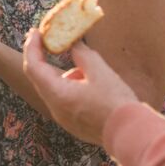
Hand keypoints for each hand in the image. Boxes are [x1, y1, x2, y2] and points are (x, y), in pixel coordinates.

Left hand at [19, 30, 138, 145]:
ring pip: (56, 89)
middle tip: (48, 38)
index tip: (35, 31)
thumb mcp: (100, 71)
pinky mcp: (74, 125)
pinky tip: (93, 84)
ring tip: (89, 68)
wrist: (132, 134)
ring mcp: (64, 119)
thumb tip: (73, 44)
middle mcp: (55, 108)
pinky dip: (72, 86)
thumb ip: (82, 55)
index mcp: (57, 94)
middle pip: (42, 78)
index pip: (33, 67)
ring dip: (65, 73)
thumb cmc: (116, 102)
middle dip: (45, 57)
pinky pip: (65, 100)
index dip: (32, 46)